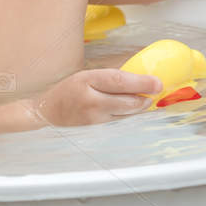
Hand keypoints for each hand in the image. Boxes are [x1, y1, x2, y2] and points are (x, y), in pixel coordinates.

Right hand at [31, 68, 161, 126]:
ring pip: (126, 114)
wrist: (47, 111)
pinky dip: (128, 115)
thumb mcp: (86, 76)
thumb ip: (109, 78)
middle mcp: (90, 100)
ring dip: (139, 107)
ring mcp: (93, 117)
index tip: (158, 83)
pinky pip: (119, 121)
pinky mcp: (95, 129)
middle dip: (145, 97)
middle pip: (127, 101)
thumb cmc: (69, 90)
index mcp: (86, 80)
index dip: (141, 83)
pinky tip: (133, 109)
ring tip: (146, 100)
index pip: (119, 81)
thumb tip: (140, 78)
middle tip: (155, 91)